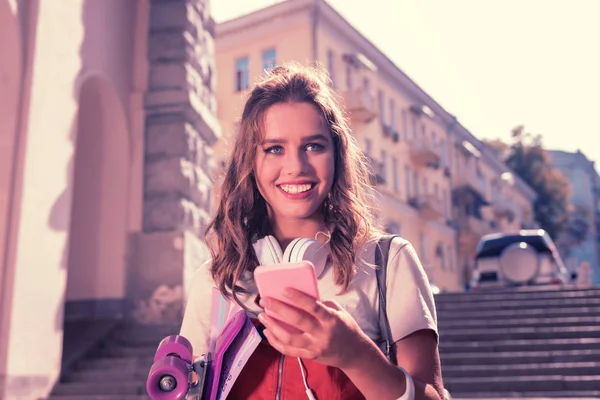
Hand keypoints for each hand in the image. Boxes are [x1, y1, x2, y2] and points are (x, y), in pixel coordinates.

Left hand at [258, 288, 372, 369]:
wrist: (354, 354)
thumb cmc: (345, 328)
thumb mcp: (339, 312)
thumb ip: (321, 305)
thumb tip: (300, 297)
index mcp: (331, 320)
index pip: (313, 307)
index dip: (298, 298)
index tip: (284, 289)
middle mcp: (322, 334)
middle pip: (298, 321)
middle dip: (278, 309)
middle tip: (265, 300)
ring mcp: (315, 347)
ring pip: (289, 338)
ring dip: (273, 326)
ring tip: (263, 316)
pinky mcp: (309, 356)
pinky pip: (288, 350)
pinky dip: (275, 341)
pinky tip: (267, 332)